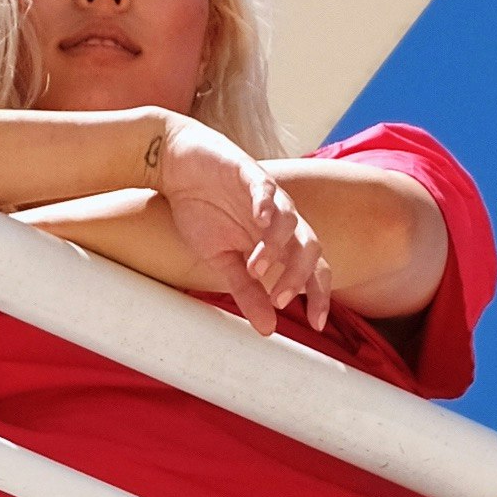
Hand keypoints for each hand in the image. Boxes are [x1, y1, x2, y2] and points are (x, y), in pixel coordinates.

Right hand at [149, 116, 332, 334]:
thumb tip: (267, 329)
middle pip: (310, 246)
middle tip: (280, 299)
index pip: (312, 269)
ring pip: (290, 220)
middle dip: (299, 276)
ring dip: (277, 248)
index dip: (319, 295)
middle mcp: (279, 220)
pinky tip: (260, 220)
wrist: (176, 166)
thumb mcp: (221, 260)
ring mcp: (267, 196)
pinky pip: (266, 189)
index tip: (317, 324)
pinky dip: (266, 205)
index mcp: (278, 242)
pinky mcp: (249, 172)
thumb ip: (246, 291)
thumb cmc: (202, 211)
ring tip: (255, 268)